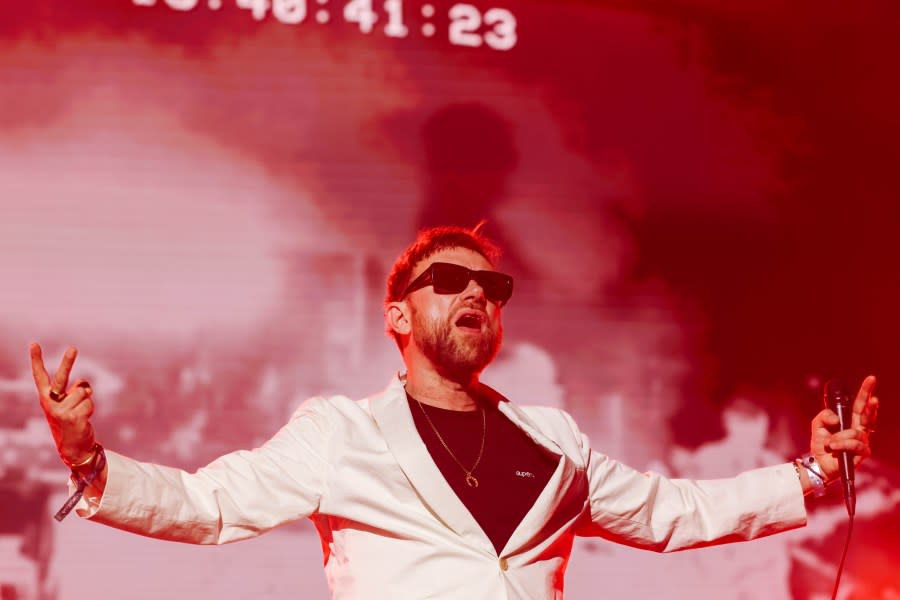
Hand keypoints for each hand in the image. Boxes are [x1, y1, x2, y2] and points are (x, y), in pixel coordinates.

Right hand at [30, 343, 96, 466]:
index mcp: (46, 397)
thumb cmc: (71, 420)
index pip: (40, 376)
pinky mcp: (72, 418)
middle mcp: (50, 403)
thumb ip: (74, 390)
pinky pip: (89, 403)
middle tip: (73, 347)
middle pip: (61, 378)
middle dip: (67, 362)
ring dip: (87, 400)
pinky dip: (91, 409)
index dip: (36, 360)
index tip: (33, 343)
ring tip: (80, 412)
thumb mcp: (69, 404)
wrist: (72, 447)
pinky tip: (83, 419)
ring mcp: (60, 411)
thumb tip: (83, 383)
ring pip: (83, 391)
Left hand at [810, 375, 878, 481]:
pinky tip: (834, 447)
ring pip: (855, 432)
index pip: (860, 404)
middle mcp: (859, 429)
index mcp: (850, 421)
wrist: (819, 463)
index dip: (865, 392)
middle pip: (868, 414)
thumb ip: (824, 415)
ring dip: (839, 436)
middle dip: (871, 405)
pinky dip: (842, 444)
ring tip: (830, 443)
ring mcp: (863, 441)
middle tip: (873, 398)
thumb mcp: (818, 425)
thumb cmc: (822, 444)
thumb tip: (836, 418)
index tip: (871, 379)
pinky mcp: (863, 453)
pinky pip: (855, 444)